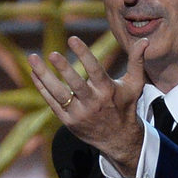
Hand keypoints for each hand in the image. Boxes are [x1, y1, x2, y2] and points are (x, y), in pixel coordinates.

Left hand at [28, 35, 147, 174]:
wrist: (118, 139)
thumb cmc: (125, 106)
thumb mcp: (134, 84)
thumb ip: (137, 61)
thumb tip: (145, 40)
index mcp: (107, 91)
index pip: (94, 69)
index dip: (83, 54)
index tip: (72, 38)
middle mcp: (92, 103)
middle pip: (75, 84)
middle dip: (63, 68)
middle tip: (51, 53)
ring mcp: (78, 113)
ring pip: (58, 94)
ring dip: (43, 76)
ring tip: (32, 58)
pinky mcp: (68, 121)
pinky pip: (52, 103)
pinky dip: (42, 88)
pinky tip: (34, 74)